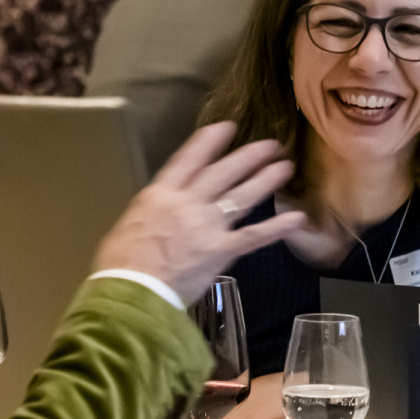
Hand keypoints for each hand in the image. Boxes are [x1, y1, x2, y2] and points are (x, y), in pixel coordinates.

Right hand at [92, 122, 305, 303]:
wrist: (131, 291)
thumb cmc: (122, 263)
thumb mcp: (131, 224)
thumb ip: (154, 212)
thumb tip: (162, 211)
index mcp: (160, 194)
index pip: (189, 159)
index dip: (210, 141)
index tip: (228, 127)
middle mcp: (187, 203)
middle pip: (222, 172)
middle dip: (248, 156)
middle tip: (270, 144)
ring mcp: (206, 225)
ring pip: (241, 196)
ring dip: (265, 179)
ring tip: (286, 166)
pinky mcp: (221, 250)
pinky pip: (254, 236)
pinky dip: (276, 227)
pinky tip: (297, 218)